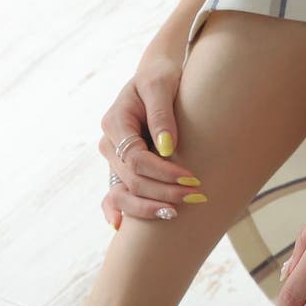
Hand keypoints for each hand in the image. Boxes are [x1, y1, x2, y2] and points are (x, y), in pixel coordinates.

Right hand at [98, 33, 205, 227]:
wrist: (157, 79)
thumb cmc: (161, 77)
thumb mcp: (161, 85)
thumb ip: (162, 114)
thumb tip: (166, 148)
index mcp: (115, 122)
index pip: (136, 159)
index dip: (163, 173)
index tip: (191, 178)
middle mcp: (110, 144)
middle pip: (132, 180)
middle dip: (164, 192)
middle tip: (196, 196)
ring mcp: (113, 160)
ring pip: (124, 193)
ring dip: (149, 207)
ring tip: (176, 214)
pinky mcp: (122, 170)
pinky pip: (114, 195)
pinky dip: (118, 211)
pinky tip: (121, 228)